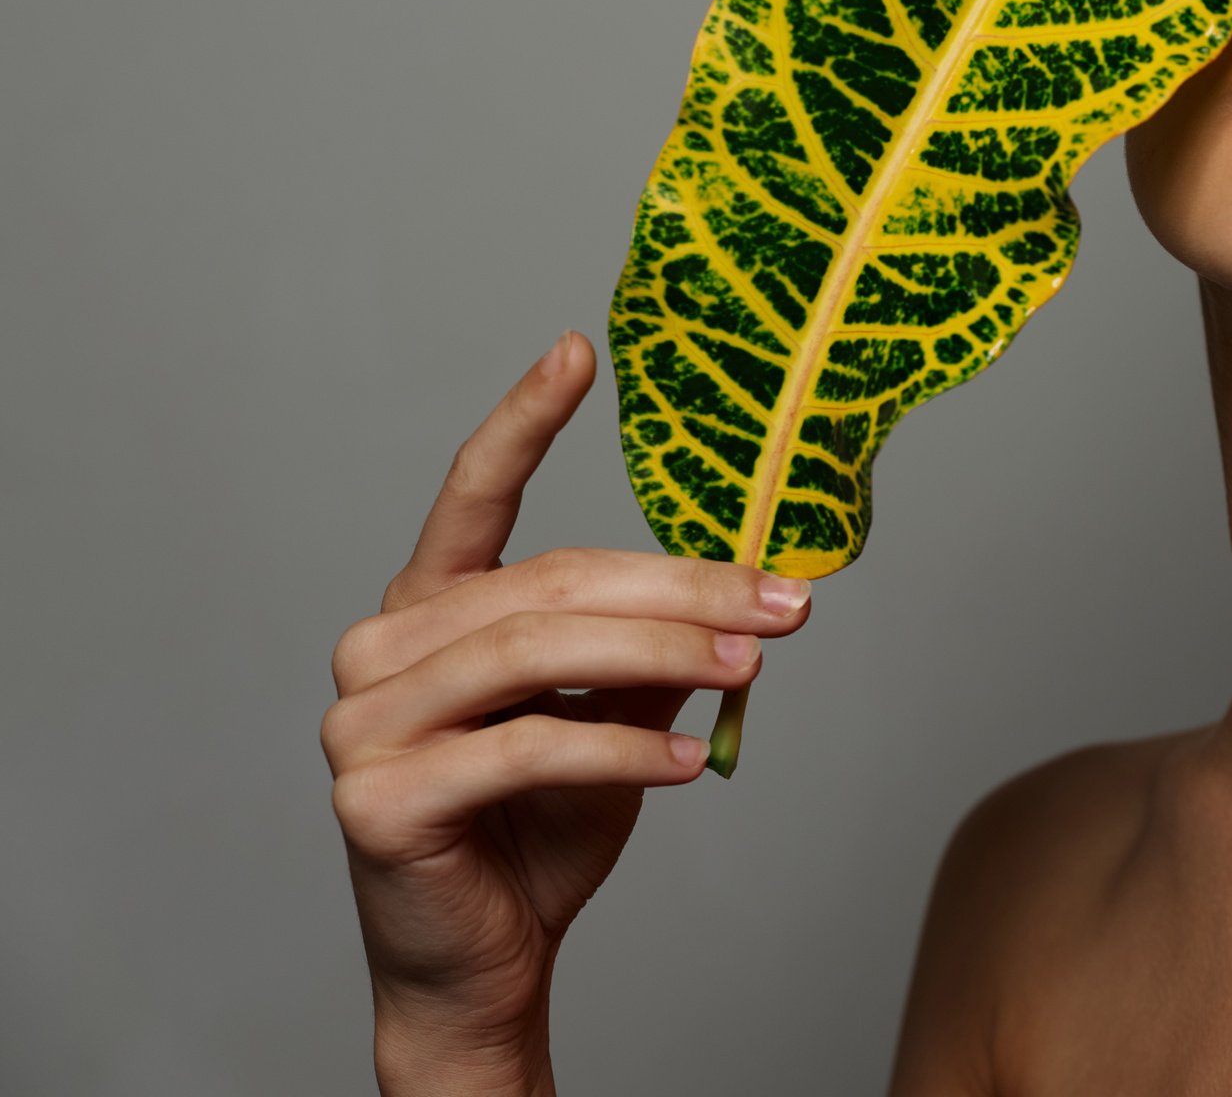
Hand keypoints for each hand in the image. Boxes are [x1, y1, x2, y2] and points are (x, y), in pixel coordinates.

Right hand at [321, 330, 811, 1094]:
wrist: (481, 964)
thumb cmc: (537, 830)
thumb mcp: (611, 720)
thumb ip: (649, 652)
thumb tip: (751, 592)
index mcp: (428, 611)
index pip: (472, 494)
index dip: (524, 420)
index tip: (580, 349)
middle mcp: (380, 649)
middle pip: (551, 585)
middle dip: (681, 590)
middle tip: (783, 600)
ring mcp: (365, 723)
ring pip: (541, 653)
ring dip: (665, 656)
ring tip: (753, 666)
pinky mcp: (380, 797)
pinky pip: (527, 748)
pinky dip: (623, 752)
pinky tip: (692, 763)